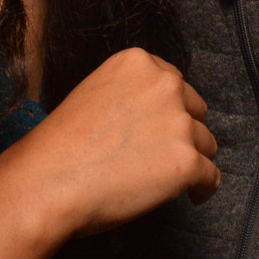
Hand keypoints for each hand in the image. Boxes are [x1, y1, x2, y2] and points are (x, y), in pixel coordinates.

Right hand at [0, 47, 219, 241]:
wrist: (46, 182)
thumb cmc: (60, 148)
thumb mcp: (95, 94)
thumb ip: (130, 95)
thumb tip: (156, 118)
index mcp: (139, 62)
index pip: (174, 84)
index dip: (169, 110)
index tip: (159, 129)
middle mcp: (164, 85)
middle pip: (196, 111)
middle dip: (182, 133)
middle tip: (158, 157)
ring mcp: (178, 123)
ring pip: (205, 144)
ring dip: (190, 161)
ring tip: (164, 179)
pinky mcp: (187, 162)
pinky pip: (211, 177)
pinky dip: (202, 189)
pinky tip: (188, 196)